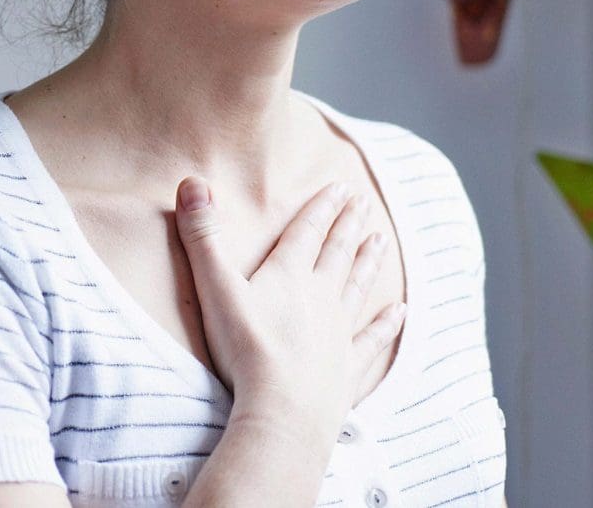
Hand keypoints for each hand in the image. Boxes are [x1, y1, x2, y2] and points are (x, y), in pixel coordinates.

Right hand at [172, 176, 405, 437]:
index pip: (308, 231)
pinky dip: (387, 324)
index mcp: (289, 275)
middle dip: (348, 226)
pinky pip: (372, 338)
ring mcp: (338, 332)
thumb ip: (203, 236)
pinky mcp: (347, 367)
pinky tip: (400, 311)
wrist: (284, 411)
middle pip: (337, 253)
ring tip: (382, 241)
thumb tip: (192, 181)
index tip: (340, 187)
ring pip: (357, 287)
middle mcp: (321, 297)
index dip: (322, 207)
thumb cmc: (247, 350)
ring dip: (368, 262)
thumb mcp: (215, 287)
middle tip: (363, 204)